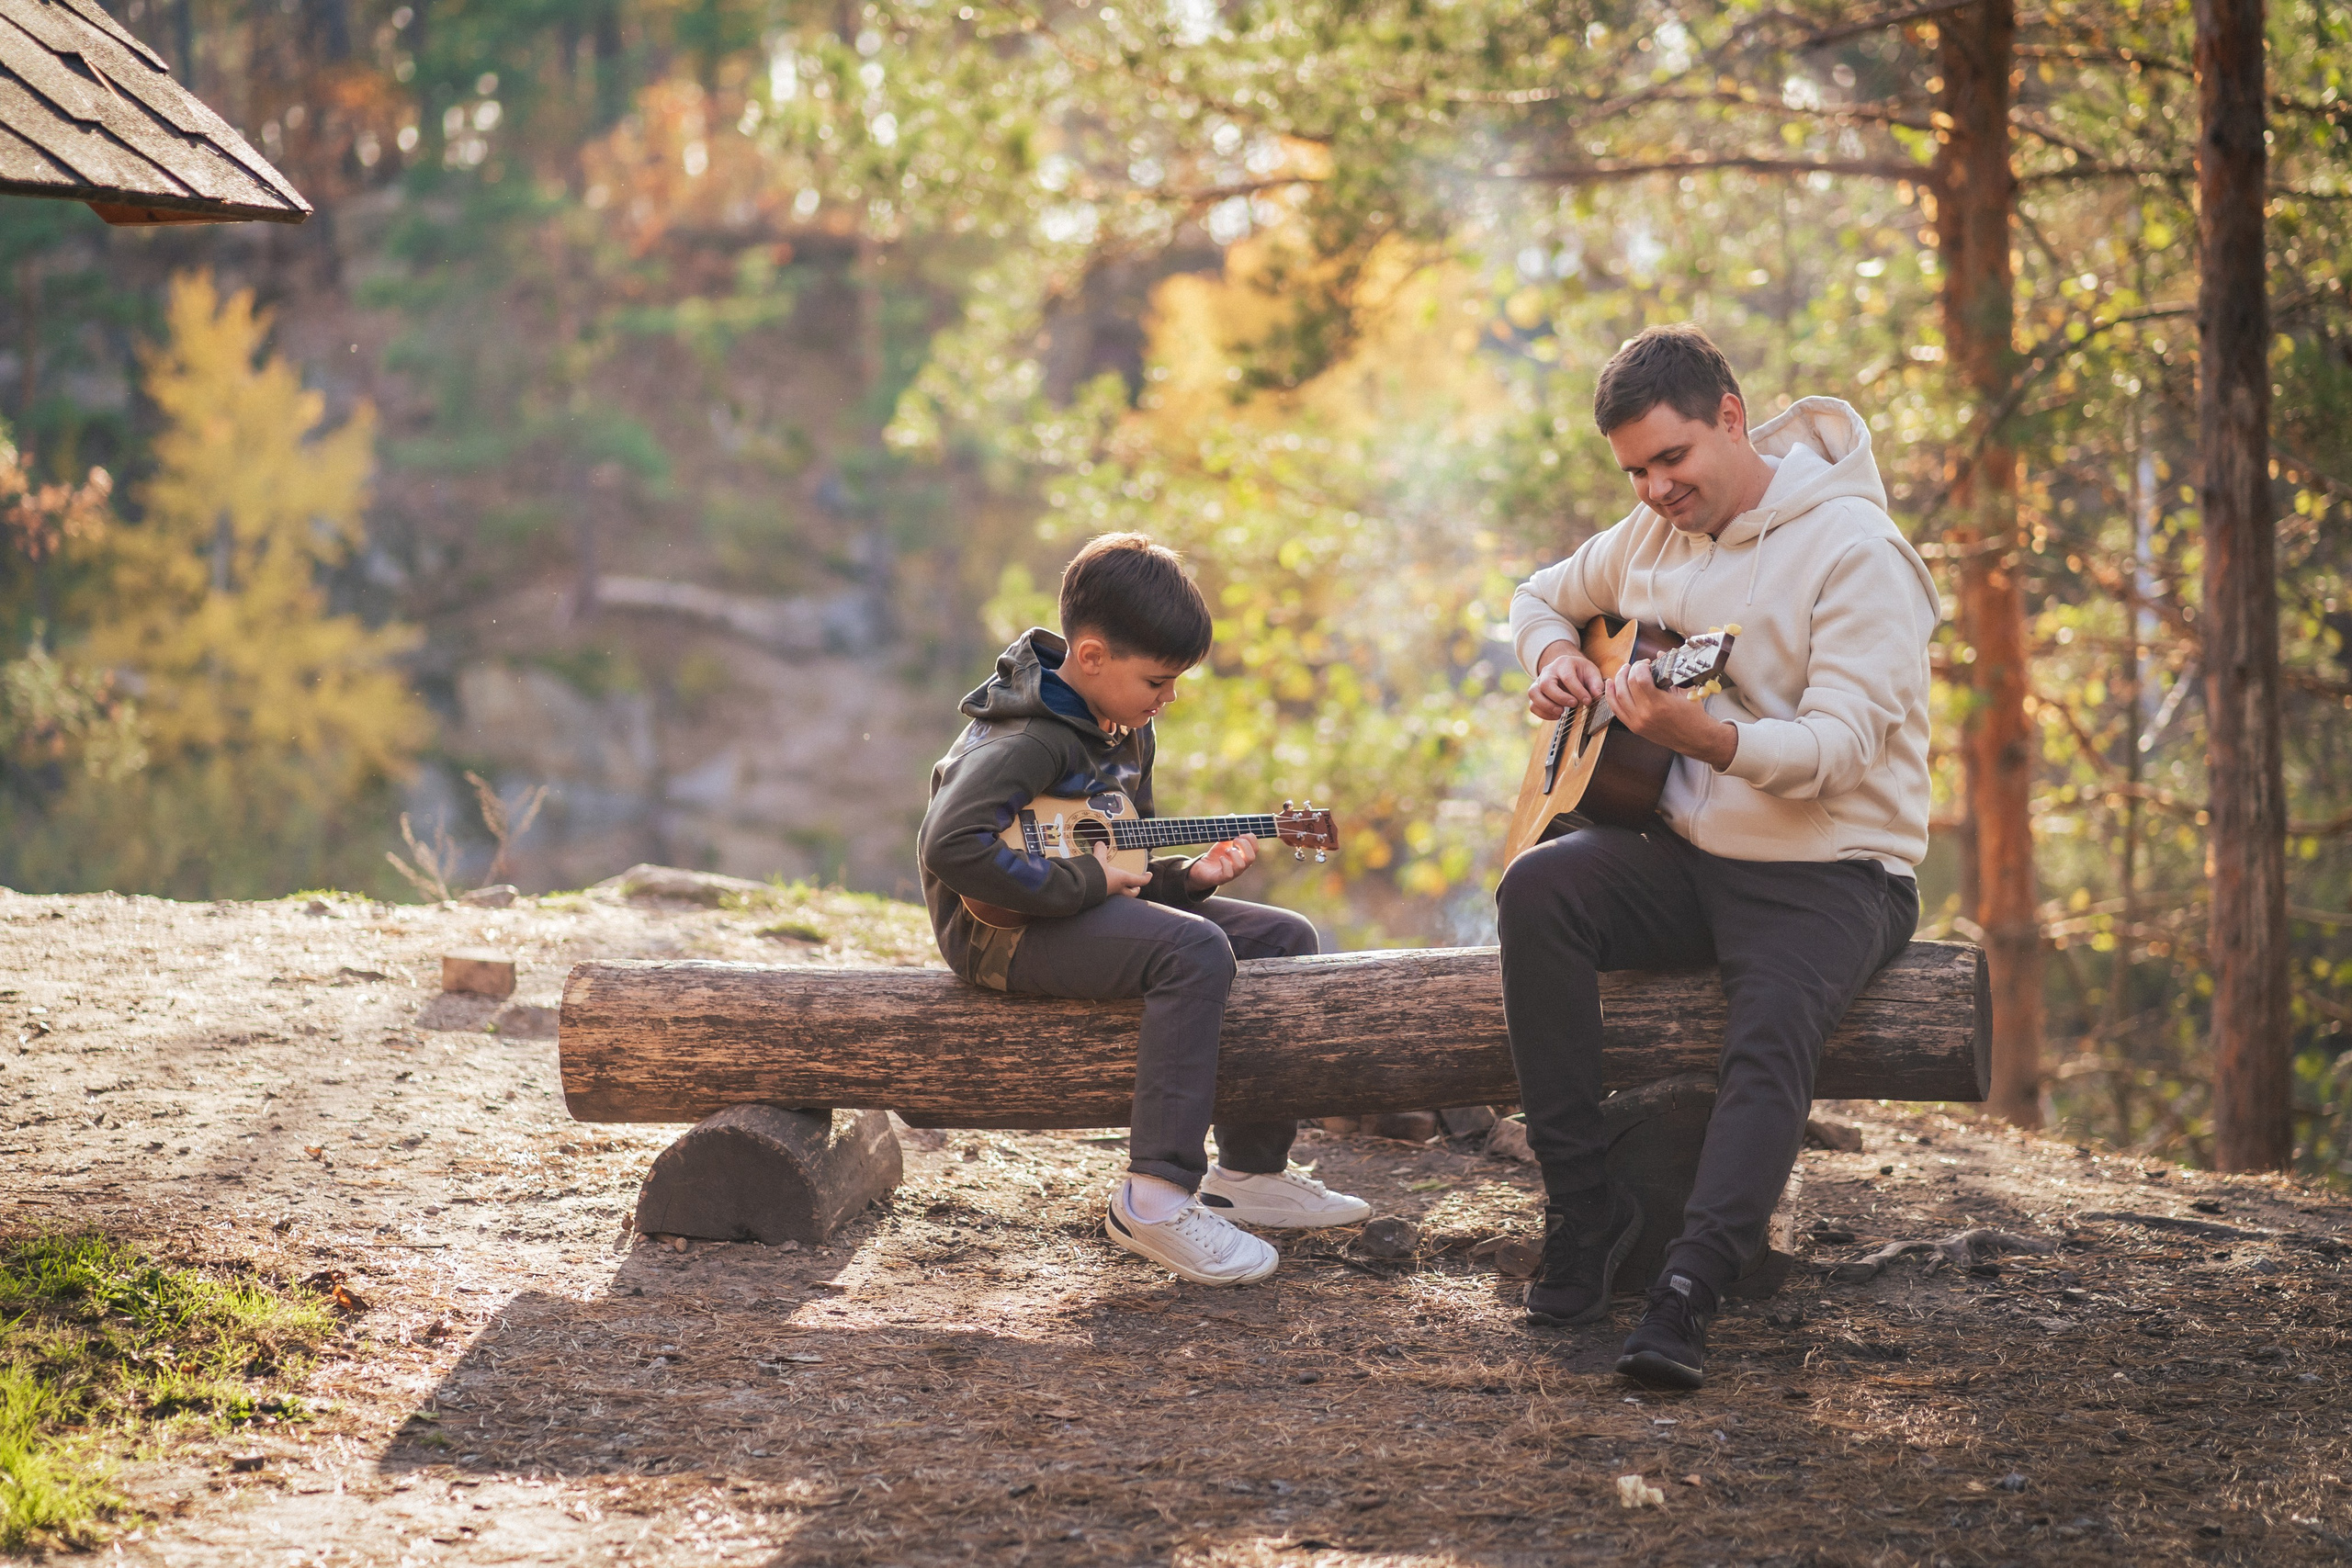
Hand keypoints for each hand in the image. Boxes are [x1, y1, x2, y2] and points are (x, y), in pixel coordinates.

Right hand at [1095, 843, 1149, 897]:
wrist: (1082, 889)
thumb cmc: (1095, 875)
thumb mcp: (1099, 860)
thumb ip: (1101, 851)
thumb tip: (1101, 843)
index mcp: (1122, 879)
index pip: (1139, 880)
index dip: (1146, 878)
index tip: (1149, 875)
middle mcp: (1117, 888)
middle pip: (1131, 893)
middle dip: (1135, 889)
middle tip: (1137, 886)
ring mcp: (1109, 895)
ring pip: (1121, 895)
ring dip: (1122, 891)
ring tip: (1120, 885)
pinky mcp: (1100, 898)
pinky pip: (1109, 896)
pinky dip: (1109, 891)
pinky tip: (1104, 887)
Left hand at [1184, 836, 1257, 891]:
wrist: (1203, 869)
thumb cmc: (1216, 856)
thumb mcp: (1223, 842)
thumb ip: (1229, 832)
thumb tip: (1232, 816)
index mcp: (1244, 856)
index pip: (1255, 848)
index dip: (1250, 839)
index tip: (1240, 833)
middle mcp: (1241, 866)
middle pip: (1252, 857)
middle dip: (1243, 845)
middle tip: (1234, 840)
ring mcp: (1233, 873)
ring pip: (1241, 866)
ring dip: (1234, 854)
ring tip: (1226, 850)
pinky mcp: (1222, 878)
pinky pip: (1228, 874)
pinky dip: (1225, 863)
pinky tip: (1221, 858)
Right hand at [1529, 641, 1606, 719]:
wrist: (1566, 669)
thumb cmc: (1580, 671)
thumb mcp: (1591, 672)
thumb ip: (1596, 683)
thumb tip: (1596, 695)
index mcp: (1563, 663)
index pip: (1567, 678)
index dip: (1578, 691)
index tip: (1588, 701)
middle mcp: (1548, 671)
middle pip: (1546, 684)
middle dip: (1560, 698)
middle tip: (1574, 704)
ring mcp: (1538, 682)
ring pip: (1533, 693)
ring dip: (1547, 706)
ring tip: (1561, 712)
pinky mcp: (1535, 693)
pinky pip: (1532, 705)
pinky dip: (1542, 713)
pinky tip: (1556, 715)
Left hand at [1607, 659, 1738, 769]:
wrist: (1695, 738)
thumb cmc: (1693, 715)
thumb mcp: (1685, 689)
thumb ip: (1670, 670)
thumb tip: (1659, 654)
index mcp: (1659, 704)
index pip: (1639, 678)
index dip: (1640, 666)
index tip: (1647, 663)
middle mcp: (1645, 714)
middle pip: (1627, 685)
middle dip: (1631, 670)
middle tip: (1638, 666)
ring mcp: (1637, 722)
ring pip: (1617, 697)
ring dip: (1618, 680)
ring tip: (1624, 671)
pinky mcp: (1634, 728)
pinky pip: (1616, 710)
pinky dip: (1610, 696)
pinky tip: (1611, 684)